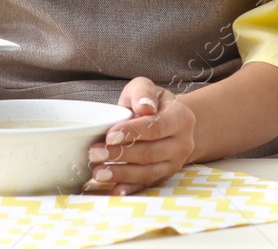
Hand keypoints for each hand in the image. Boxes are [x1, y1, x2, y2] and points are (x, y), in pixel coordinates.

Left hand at [87, 77, 195, 194]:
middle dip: (121, 154)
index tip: (109, 135)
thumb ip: (143, 92)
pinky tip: (114, 189)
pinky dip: (130, 188)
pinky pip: (146, 185)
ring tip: (98, 172)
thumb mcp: (146, 88)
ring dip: (121, 174)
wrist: (168, 122)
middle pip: (150, 152)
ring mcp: (175, 163)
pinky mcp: (164, 177)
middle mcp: (182, 143)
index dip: (132, 132)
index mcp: (181, 118)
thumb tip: (144, 106)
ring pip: (148, 172)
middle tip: (95, 153)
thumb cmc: (151, 103)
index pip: (156, 127)